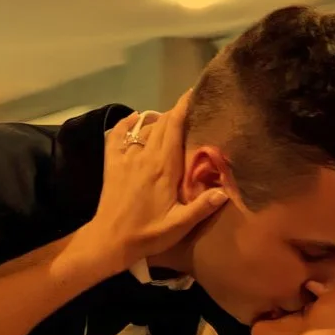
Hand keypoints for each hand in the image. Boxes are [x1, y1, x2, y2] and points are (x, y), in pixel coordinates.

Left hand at [80, 100, 229, 268]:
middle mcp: (145, 156)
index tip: (194, 94)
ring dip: (157, 120)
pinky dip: (127, 124)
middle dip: (176, 113)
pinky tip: (135, 119)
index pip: (174, 127)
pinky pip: (117, 135)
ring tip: (170, 121)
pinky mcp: (112, 164)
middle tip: (190, 111)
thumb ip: (202, 207)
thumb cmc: (146, 234)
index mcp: (163, 167)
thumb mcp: (178, 226)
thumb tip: (225, 191)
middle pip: (161, 123)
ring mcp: (125, 158)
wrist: (109, 240)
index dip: (183, 107)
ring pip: (143, 128)